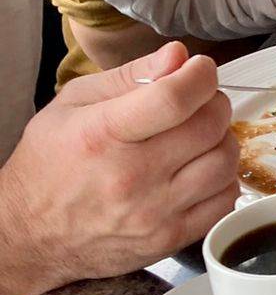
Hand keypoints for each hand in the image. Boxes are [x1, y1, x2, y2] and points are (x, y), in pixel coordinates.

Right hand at [0, 41, 237, 294]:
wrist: (31, 234)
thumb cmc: (49, 164)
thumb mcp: (73, 105)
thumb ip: (129, 77)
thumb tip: (178, 56)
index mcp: (103, 134)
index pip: (174, 98)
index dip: (200, 76)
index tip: (200, 69)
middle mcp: (132, 176)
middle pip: (209, 127)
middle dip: (214, 103)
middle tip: (200, 101)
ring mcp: (154, 211)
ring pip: (225, 163)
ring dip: (221, 140)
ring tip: (199, 136)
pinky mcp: (170, 238)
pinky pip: (225, 201)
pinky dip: (222, 179)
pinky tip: (199, 170)